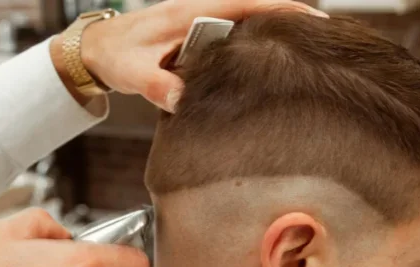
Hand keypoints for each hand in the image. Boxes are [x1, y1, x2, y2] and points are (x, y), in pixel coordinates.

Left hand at [79, 0, 327, 111]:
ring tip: (303, 55)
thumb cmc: (116, 54)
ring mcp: (200, 22)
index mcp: (190, 12)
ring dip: (273, 33)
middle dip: (289, 20)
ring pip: (247, 22)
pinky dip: (254, 44)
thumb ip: (158, 87)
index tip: (315, 21)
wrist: (98, 48)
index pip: (247, 4)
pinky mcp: (198, 35)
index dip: (284, 9)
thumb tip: (182, 102)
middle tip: (321, 44)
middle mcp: (200, 11)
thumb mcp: (134, 72)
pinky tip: (266, 64)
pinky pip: (234, 34)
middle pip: (256, 9)